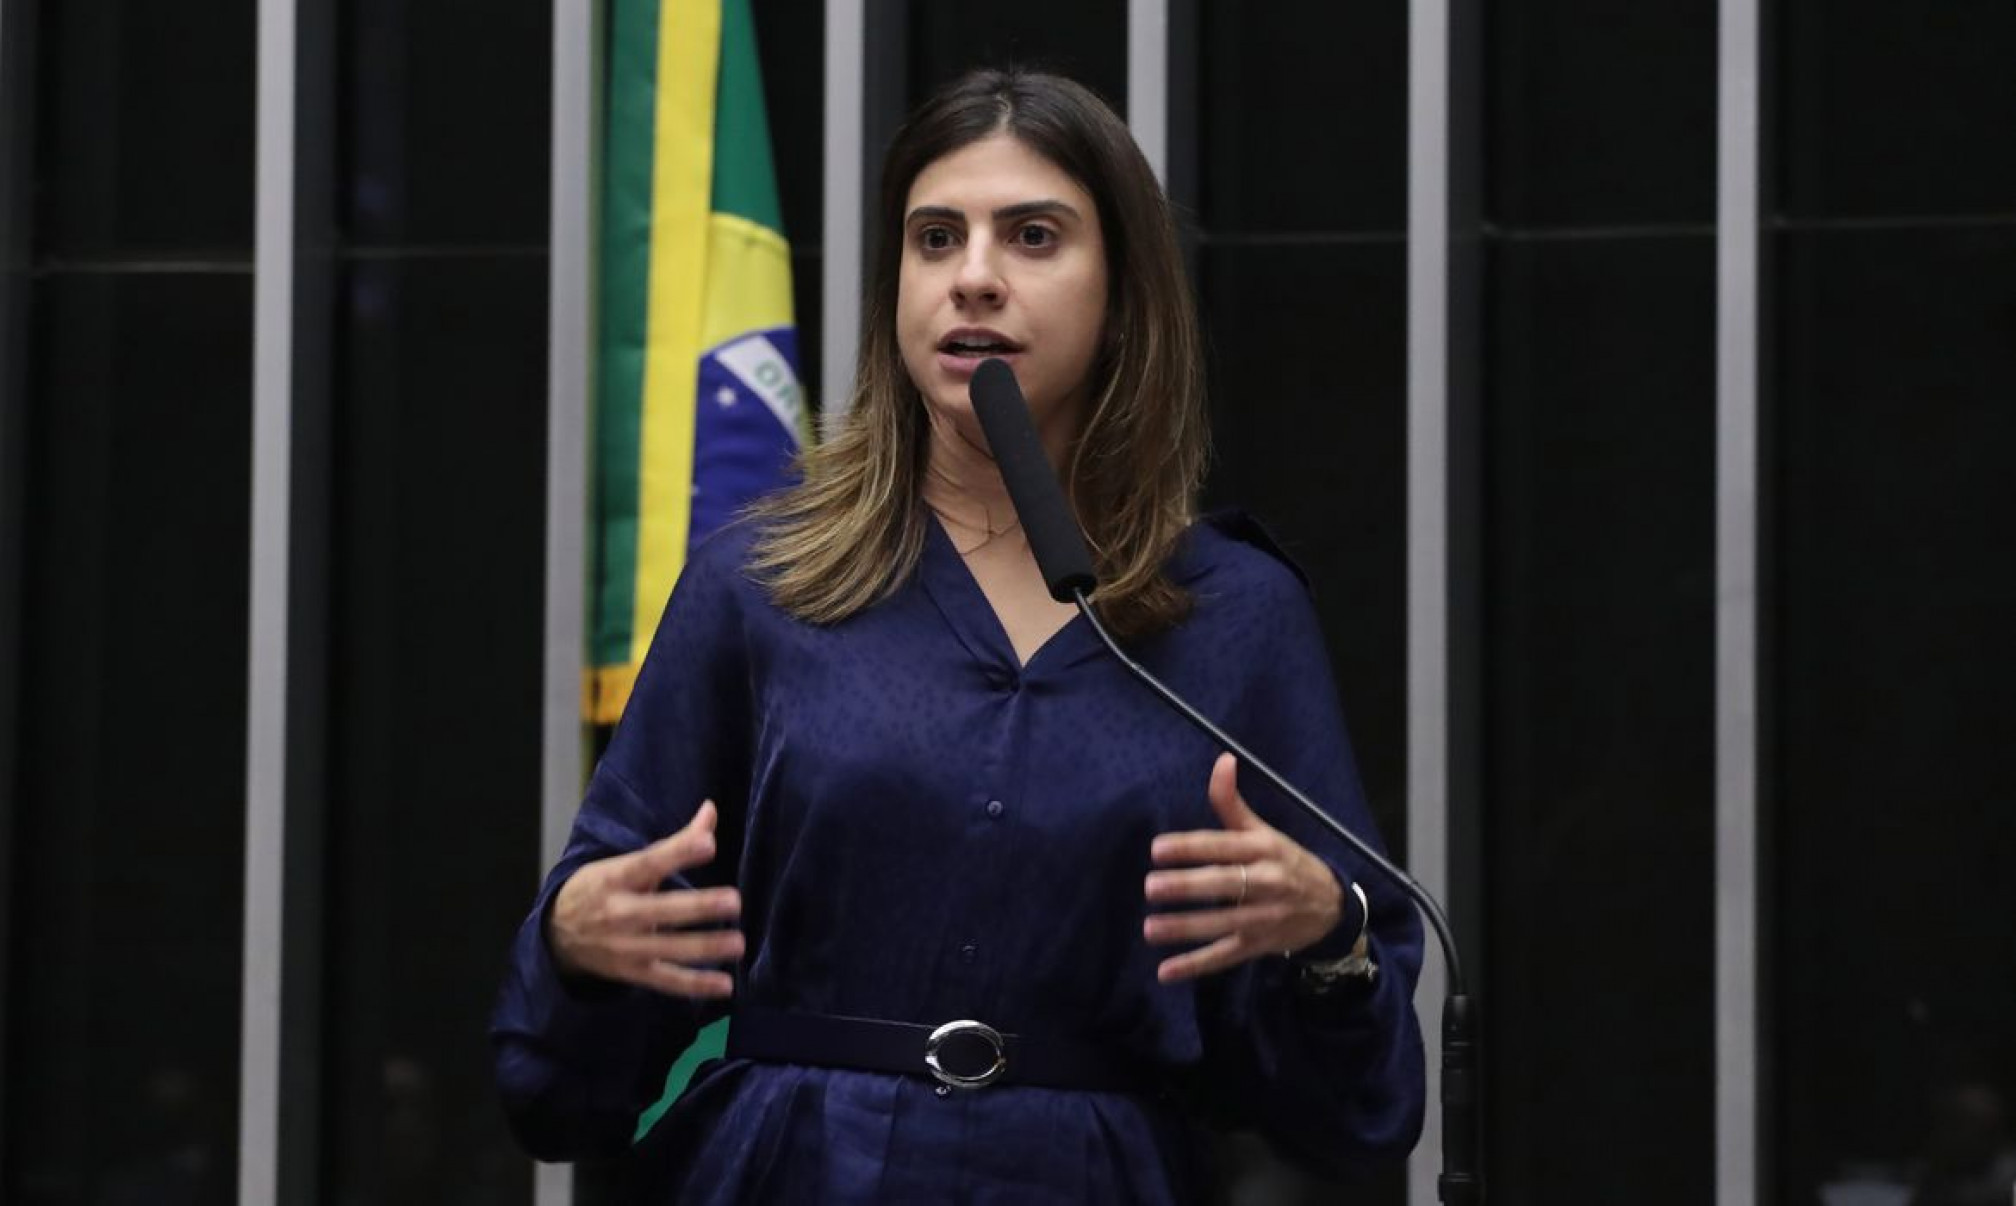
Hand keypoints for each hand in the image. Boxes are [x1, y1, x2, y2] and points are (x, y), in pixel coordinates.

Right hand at [548, 801, 743, 998]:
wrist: (556, 936)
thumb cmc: (600, 889)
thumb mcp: (625, 862)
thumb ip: (674, 842)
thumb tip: (711, 809)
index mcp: (616, 878)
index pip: (649, 862)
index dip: (678, 853)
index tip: (709, 844)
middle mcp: (619, 913)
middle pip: (662, 909)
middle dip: (698, 906)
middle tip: (734, 901)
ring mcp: (626, 947)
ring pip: (668, 948)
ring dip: (705, 948)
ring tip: (738, 943)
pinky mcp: (632, 973)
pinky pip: (667, 981)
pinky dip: (695, 985)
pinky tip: (725, 986)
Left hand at [1143, 753, 1344, 983]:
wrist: (1332, 908)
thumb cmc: (1286, 862)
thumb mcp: (1264, 832)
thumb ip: (1233, 803)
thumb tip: (1222, 760)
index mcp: (1264, 850)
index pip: (1223, 847)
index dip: (1190, 847)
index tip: (1157, 849)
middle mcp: (1265, 883)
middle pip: (1223, 885)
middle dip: (1187, 887)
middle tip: (1151, 887)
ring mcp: (1262, 919)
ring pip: (1221, 924)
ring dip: (1185, 928)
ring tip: (1150, 928)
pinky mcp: (1258, 946)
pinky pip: (1224, 956)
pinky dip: (1196, 966)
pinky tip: (1165, 972)